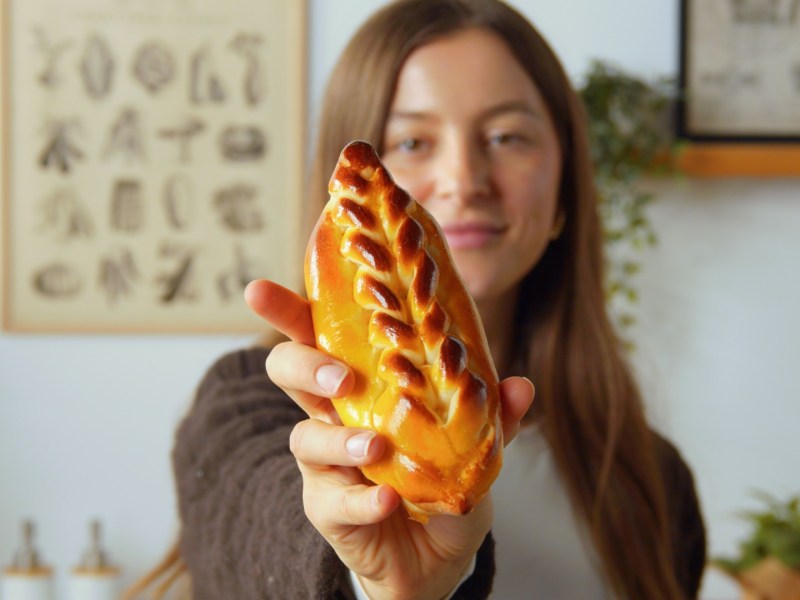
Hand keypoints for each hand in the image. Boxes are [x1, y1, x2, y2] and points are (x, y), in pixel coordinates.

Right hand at [245, 279, 533, 599]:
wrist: (437, 558)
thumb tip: (520, 385)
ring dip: (339, 439)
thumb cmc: (442, 482)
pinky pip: (334, 500)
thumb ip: (491, 413)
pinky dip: (363, 499)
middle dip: (301, 364)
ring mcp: (325, 463)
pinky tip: (388, 501)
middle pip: (287, 372)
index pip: (319, 336)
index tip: (261, 289)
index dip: (287, 311)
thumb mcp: (474, 443)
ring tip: (375, 447)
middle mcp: (333, 414)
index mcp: (361, 383)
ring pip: (305, 436)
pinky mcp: (328, 508)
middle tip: (341, 376)